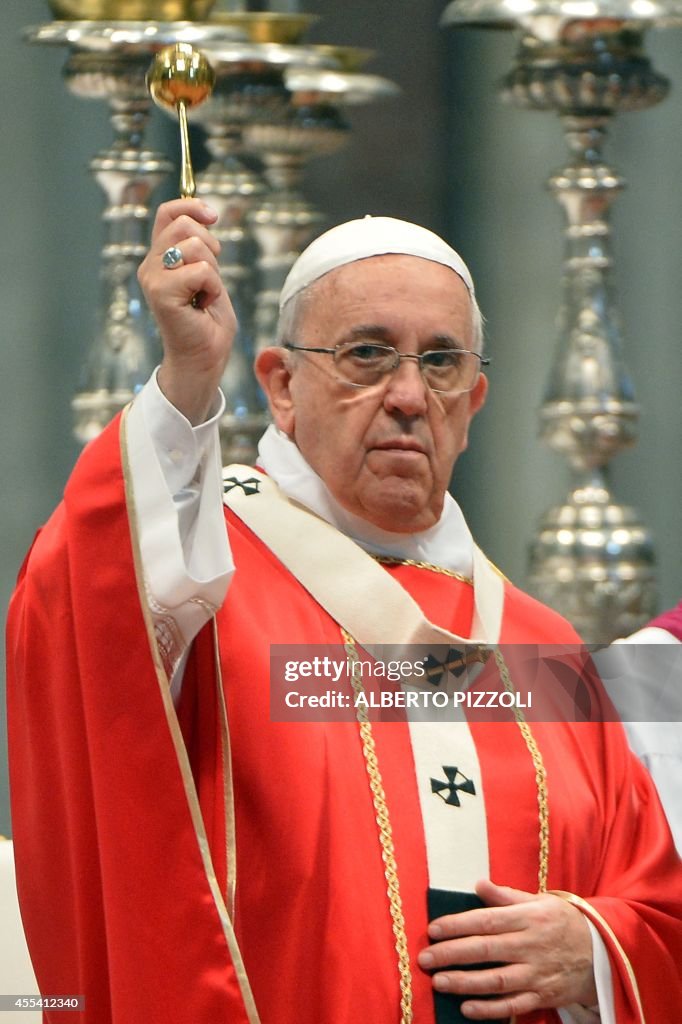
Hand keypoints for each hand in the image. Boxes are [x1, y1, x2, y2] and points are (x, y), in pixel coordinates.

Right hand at [137, 198, 237, 423]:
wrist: (203, 358)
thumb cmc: (208, 323)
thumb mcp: (209, 276)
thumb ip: (201, 248)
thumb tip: (206, 215)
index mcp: (160, 259)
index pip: (168, 213)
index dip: (191, 205)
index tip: (213, 216)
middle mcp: (151, 265)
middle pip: (183, 224)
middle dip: (210, 245)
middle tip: (211, 276)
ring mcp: (153, 278)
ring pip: (194, 246)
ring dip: (213, 271)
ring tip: (205, 294)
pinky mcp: (161, 292)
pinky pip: (202, 271)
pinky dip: (213, 288)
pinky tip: (204, 305)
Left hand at [417, 879, 596, 1018]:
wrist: (601, 952)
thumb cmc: (561, 921)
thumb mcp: (538, 901)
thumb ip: (506, 896)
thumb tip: (478, 884)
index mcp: (528, 918)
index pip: (486, 920)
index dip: (458, 925)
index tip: (433, 929)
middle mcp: (531, 946)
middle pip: (486, 950)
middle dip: (452, 954)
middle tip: (425, 958)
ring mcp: (537, 974)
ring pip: (496, 981)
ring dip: (465, 983)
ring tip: (439, 982)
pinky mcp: (543, 996)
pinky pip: (513, 1006)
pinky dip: (490, 1010)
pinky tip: (467, 1008)